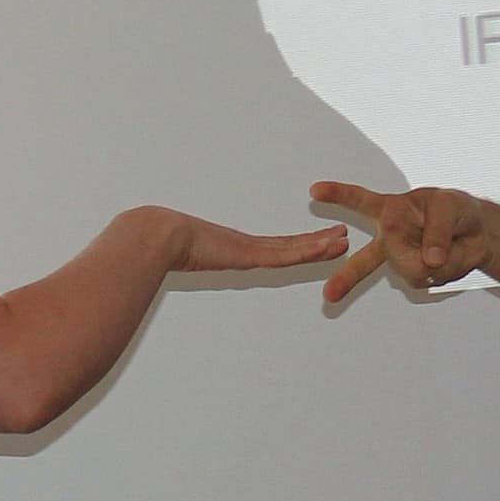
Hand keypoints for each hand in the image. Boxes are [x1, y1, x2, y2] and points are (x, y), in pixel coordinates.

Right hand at [148, 207, 351, 277]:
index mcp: (235, 249)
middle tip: (341, 235)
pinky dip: (307, 252)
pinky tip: (326, 248)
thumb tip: (169, 265)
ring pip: (294, 248)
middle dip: (317, 242)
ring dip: (319, 245)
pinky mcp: (249, 253)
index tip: (316, 241)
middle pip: (290, 246)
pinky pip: (286, 255)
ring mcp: (249, 249)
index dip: (299, 245)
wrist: (157, 236)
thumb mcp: (178, 256)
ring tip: (342, 239)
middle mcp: (247, 247)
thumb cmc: (162, 246)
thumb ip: (180, 258)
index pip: (275, 248)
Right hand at [312, 180, 497, 305]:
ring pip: (409, 270)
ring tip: (447, 247)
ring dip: (433, 263)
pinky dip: (442, 272)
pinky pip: (425, 279)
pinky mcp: (416, 275)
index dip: (337, 195)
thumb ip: (437, 230)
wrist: (478, 234)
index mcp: (391, 210)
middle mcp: (390, 235)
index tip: (315, 191)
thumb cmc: (457, 211)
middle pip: (366, 258)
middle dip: (346, 278)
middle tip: (329, 295)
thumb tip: (430, 259)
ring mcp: (401, 258)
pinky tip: (448, 260)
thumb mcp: (449, 207)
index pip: (359, 201)